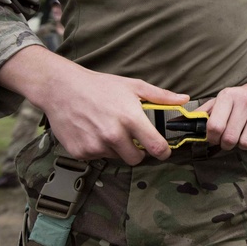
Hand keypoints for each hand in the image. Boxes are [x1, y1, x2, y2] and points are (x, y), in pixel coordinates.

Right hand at [0, 46, 187, 164]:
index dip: (163, 151)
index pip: (156, 148)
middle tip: (130, 136)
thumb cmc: (99, 86)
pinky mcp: (80, 152)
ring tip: (107, 128)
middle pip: (136, 159)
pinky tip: (92, 131)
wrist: (61, 88)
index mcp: (130, 118)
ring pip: (116, 158)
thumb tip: (185, 100)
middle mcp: (113, 135)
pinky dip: (98, 148)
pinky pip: (98, 157)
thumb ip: (160, 97)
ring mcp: (95, 145)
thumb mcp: (133, 86)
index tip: (162, 150)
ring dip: (115, 148)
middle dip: (137, 151)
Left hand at [198, 78, 246, 150]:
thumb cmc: (238, 99)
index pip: (215, 126)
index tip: (214, 138)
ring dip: (241, 145)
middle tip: (228, 140)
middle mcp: (245, 101)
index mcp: (228, 96)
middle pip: (230, 138)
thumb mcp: (220, 100)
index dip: (212, 138)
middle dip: (226, 144)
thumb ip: (203, 112)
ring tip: (241, 136)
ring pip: (246, 143)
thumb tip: (184, 123)